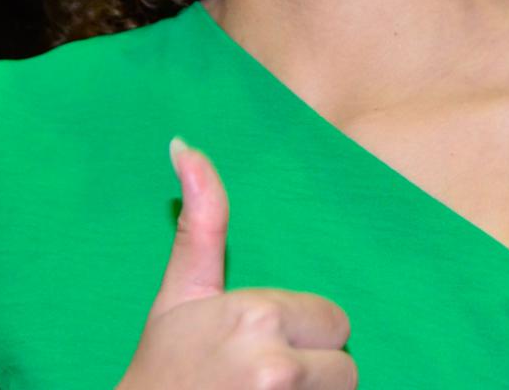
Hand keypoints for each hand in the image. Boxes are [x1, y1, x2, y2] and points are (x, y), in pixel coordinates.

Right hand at [116, 139, 356, 389]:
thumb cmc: (162, 367)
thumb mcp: (181, 293)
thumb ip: (203, 222)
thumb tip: (183, 143)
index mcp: (258, 314)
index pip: (334, 322)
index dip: (301, 337)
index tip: (258, 350)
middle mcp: (275, 364)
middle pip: (346, 365)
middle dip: (313, 373)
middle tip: (261, 382)